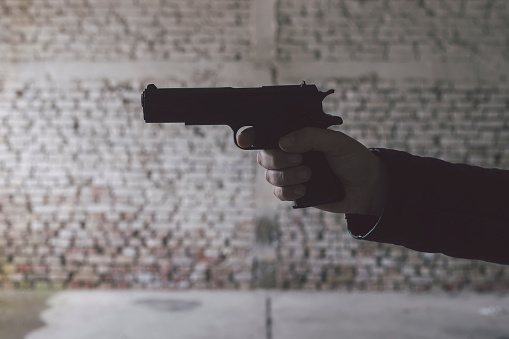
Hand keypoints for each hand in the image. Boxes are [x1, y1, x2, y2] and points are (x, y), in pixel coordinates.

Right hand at [237, 127, 386, 215]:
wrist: (367, 189)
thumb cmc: (354, 160)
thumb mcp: (337, 142)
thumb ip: (311, 137)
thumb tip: (282, 142)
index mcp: (298, 136)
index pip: (269, 133)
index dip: (251, 134)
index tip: (246, 138)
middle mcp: (290, 153)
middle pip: (263, 156)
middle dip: (278, 159)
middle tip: (301, 159)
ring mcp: (291, 173)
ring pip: (269, 176)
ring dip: (286, 176)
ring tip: (309, 175)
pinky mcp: (295, 192)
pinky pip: (278, 193)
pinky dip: (288, 191)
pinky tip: (305, 189)